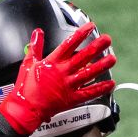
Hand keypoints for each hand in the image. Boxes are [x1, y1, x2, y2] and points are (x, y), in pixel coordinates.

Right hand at [0, 22, 116, 136]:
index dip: (81, 34)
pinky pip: (89, 93)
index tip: (91, 27)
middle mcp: (62, 73)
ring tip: (112, 59)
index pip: (69, 44)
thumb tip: (38, 33)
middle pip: (83, 57)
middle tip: (107, 40)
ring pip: (88, 74)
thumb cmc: (26, 88)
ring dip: (101, 66)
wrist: (25, 109)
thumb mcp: (28, 64)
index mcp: (52, 63)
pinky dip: (100, 89)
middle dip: (96, 47)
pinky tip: (110, 84)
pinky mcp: (71, 99)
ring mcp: (68, 86)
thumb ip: (35, 47)